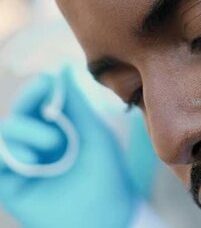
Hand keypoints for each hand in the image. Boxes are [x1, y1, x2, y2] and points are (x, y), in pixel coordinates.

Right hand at [0, 67, 138, 227]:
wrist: (109, 219)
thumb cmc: (109, 178)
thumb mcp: (95, 136)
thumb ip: (77, 105)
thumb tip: (64, 67)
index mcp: (60, 131)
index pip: (40, 104)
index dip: (39, 89)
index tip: (47, 79)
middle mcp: (39, 146)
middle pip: (19, 115)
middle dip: (29, 100)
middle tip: (43, 90)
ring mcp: (24, 166)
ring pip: (6, 135)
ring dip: (27, 131)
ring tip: (53, 143)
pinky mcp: (12, 187)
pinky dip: (7, 155)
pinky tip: (28, 159)